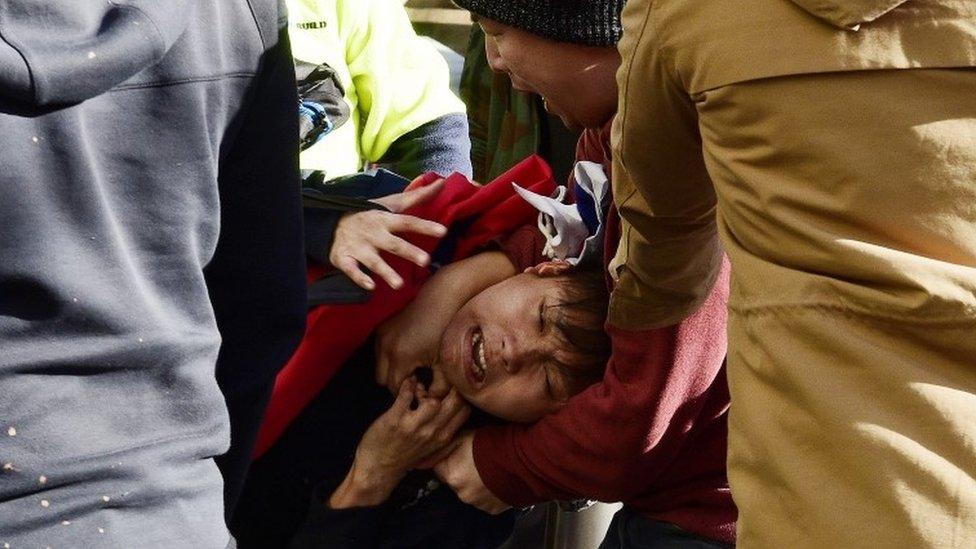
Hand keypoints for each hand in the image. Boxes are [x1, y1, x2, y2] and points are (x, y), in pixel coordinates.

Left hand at [328, 378, 469, 507]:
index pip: (465, 411)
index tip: (451, 386)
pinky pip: (406, 396)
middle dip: (449, 386)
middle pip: (454, 403)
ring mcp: (413, 427)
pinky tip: (408, 382)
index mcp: (443, 437)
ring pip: (433, 402)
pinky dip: (408, 385)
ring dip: (426, 389)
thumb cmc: (405, 455)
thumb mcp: (431, 445)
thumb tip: (445, 401)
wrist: (378, 469)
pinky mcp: (395, 420)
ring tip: (419, 389)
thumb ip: (441, 426)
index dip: (461, 394)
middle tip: (438, 380)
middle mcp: (432, 433)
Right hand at [329, 180, 446, 289]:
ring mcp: (358, 247)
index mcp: (385, 219)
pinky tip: (371, 287)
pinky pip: (351, 270)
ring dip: (386, 272)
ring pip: (373, 261)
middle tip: (426, 261)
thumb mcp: (391, 204)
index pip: (408, 222)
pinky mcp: (344, 258)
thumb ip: (417, 196)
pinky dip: (360, 278)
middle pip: (393, 244)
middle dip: (409, 252)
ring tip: (400, 285)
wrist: (332, 222)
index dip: (425, 226)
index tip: (443, 231)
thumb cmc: (369, 213)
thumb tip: (441, 182)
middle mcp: (373, 234)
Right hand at [375, 251, 517, 396]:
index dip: (408, 394)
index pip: (395, 389)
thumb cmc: (445, 330)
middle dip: (397, 384)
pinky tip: (410, 354)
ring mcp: (381, 336)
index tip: (421, 392)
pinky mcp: (381, 328)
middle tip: (417, 381)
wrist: (440, 298)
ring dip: (392, 370)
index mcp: (400, 357)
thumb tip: (431, 403)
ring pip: (379, 366)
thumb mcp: (445, 363)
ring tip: (414, 368)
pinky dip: (390, 357)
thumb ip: (439, 388)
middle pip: (382, 380)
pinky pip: (380, 352)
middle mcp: (385, 347)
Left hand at [433, 432, 509, 514]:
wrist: (523, 460)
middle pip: (455, 481)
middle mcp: (461, 494)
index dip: (448, 459)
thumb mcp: (463, 436)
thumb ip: (444, 446)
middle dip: (462, 472)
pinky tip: (498, 480)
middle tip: (476, 460)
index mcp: (451, 476)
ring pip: (470, 492)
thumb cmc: (492, 444)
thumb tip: (429, 452)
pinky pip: (486, 500)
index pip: (439, 469)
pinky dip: (490, 492)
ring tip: (490, 469)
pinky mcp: (493, 509)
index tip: (459, 453)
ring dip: (476, 483)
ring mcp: (478, 504)